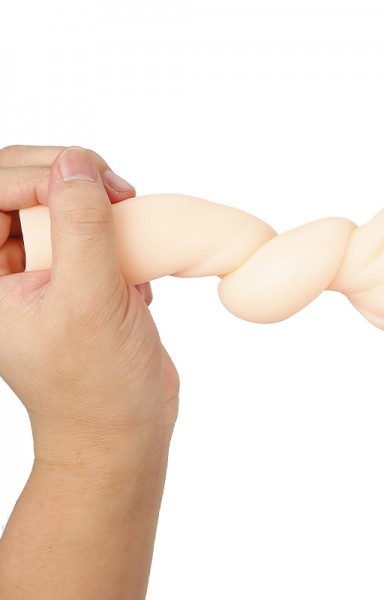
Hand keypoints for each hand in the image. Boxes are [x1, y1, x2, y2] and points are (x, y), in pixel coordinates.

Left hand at [0, 145, 178, 598]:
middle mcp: (4, 270)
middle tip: (117, 192)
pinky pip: (91, 231)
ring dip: (100, 205)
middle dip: (71, 177)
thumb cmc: (96, 382)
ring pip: (59, 203)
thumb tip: (77, 163)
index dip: (38, 173)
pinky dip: (119, 238)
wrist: (122, 427)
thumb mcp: (89, 300)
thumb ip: (82, 226)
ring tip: (131, 227)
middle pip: (21, 184)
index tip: (93, 185)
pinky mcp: (75, 280)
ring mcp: (40, 274)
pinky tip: (136, 276)